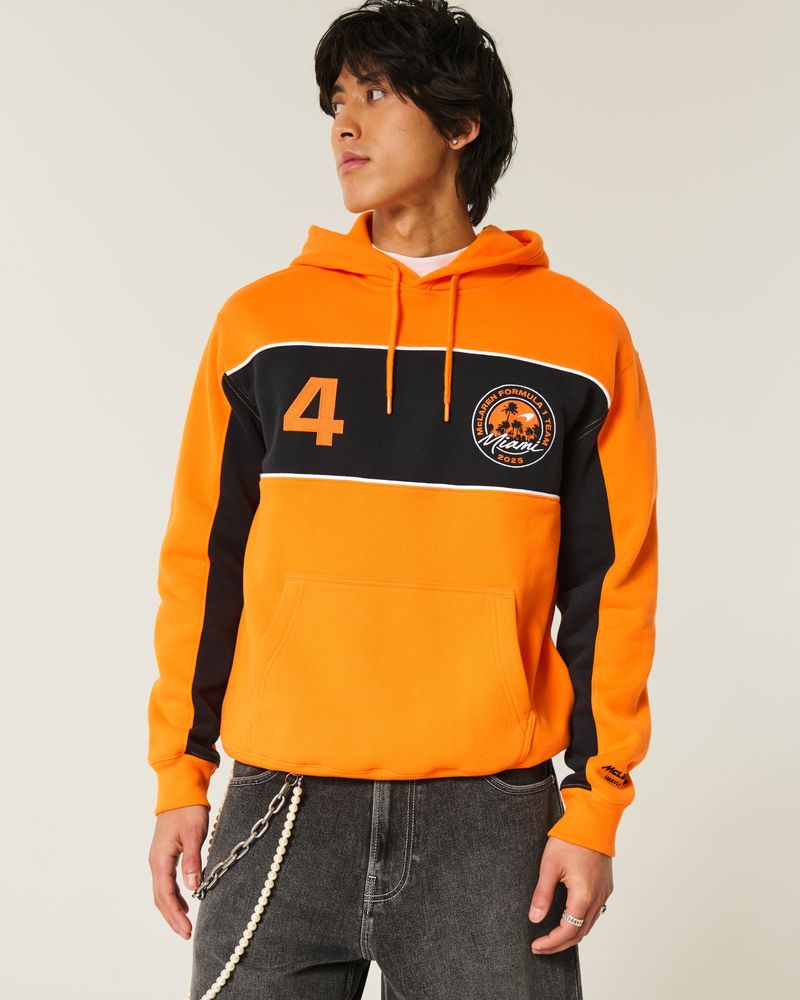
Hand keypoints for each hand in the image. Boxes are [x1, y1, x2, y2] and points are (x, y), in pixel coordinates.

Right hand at [149, 805, 209, 938]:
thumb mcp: (195, 834)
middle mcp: (155, 861)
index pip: (166, 895)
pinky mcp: (164, 854)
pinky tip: (184, 901)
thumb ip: (193, 861)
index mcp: (160, 859)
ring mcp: (158, 858)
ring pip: (161, 891)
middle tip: (186, 934)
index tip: (187, 930)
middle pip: (160, 898)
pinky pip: (165, 882)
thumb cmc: (189, 810)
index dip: (176, 915)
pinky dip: (173, 896)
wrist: (180, 790)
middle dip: (172, 918)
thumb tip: (193, 889)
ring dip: (172, 909)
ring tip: (184, 924)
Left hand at [528, 835, 612, 953]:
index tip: (536, 945)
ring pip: (588, 924)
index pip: (568, 931)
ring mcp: (604, 893)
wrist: (593, 821)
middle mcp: (597, 898)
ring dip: (571, 935)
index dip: (552, 943)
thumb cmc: (570, 839)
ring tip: (552, 938)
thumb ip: (543, 894)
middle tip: (540, 947)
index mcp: (583, 895)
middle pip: (580, 933)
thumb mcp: (550, 865)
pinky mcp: (605, 887)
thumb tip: (535, 919)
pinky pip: (594, 913)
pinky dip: (580, 922)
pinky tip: (568, 919)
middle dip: (559, 944)